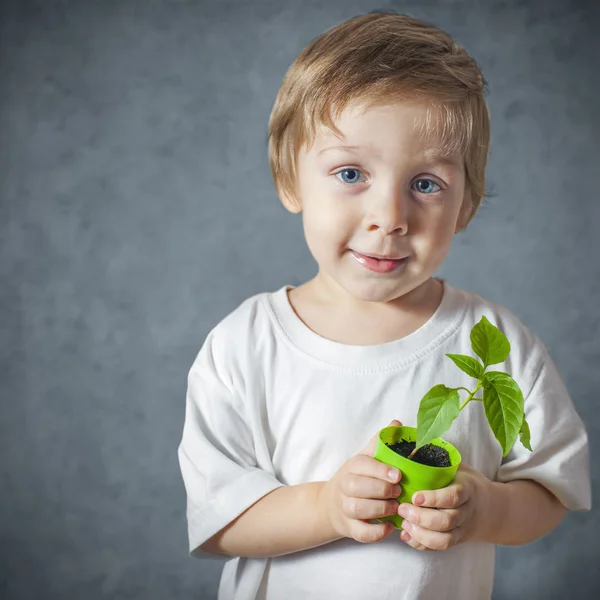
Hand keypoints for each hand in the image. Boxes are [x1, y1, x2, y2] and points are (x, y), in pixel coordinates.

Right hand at [319, 420, 403, 543]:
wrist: (331, 504)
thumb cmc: (356, 478)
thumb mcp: (365, 458)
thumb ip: (380, 442)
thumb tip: (396, 423)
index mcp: (352, 467)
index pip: (362, 465)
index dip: (380, 470)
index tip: (398, 475)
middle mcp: (345, 487)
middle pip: (358, 487)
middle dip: (381, 490)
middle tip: (399, 492)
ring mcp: (345, 508)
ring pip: (358, 509)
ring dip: (380, 509)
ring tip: (395, 508)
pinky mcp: (349, 528)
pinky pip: (360, 533)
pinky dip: (376, 533)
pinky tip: (389, 527)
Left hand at [397, 462, 494, 550]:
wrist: (490, 508)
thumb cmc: (464, 481)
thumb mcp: (457, 467)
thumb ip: (438, 459)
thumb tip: (410, 440)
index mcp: (467, 489)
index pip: (453, 496)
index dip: (434, 498)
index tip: (415, 496)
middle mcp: (467, 511)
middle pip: (447, 520)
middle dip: (422, 517)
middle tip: (402, 508)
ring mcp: (463, 529)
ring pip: (445, 540)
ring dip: (421, 535)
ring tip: (404, 524)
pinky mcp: (457, 541)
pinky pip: (440, 548)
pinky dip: (422, 544)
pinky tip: (407, 535)